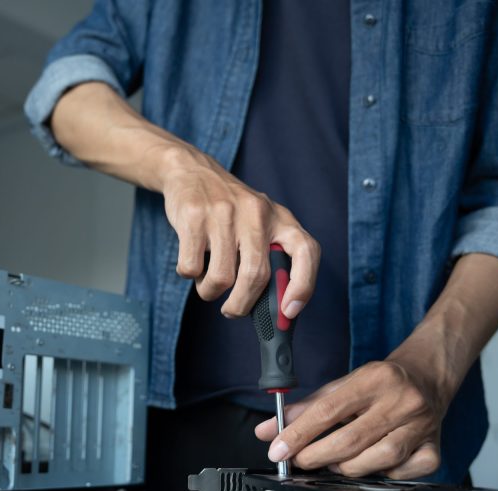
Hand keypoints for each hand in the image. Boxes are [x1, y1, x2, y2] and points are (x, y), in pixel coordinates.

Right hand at [158, 147, 319, 317]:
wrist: (192, 171)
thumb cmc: (230, 211)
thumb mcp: (260, 223)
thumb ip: (271, 257)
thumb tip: (276, 311)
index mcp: (280, 218)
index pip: (306, 252)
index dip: (303, 286)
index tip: (289, 312)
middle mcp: (257, 213)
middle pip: (256, 275)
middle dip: (242, 305)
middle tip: (232, 311)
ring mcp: (224, 213)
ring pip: (221, 278)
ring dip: (210, 292)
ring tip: (208, 283)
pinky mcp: (194, 216)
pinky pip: (191, 267)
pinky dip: (190, 275)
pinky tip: (193, 263)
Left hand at [253, 359, 450, 479]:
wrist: (428, 377)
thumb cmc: (380, 383)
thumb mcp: (341, 386)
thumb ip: (304, 408)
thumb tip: (268, 431)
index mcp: (375, 379)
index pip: (328, 410)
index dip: (299, 434)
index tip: (278, 450)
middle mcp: (401, 401)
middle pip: (351, 439)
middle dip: (316, 456)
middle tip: (300, 461)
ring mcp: (422, 426)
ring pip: (378, 459)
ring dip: (346, 468)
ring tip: (333, 463)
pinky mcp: (434, 448)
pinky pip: (404, 473)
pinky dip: (382, 475)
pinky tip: (371, 466)